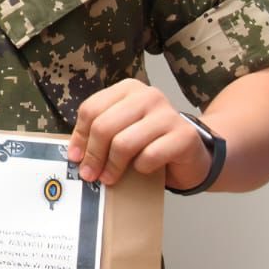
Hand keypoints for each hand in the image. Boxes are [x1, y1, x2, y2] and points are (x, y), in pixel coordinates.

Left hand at [65, 79, 210, 189]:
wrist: (192, 154)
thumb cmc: (152, 143)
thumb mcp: (122, 130)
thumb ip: (100, 134)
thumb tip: (76, 153)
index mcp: (128, 89)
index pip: (91, 109)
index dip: (80, 136)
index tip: (75, 157)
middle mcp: (148, 96)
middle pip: (104, 126)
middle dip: (93, 155)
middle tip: (90, 174)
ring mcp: (168, 113)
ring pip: (124, 143)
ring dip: (113, 166)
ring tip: (109, 178)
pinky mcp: (183, 135)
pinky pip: (149, 156)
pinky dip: (141, 168)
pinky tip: (143, 169)